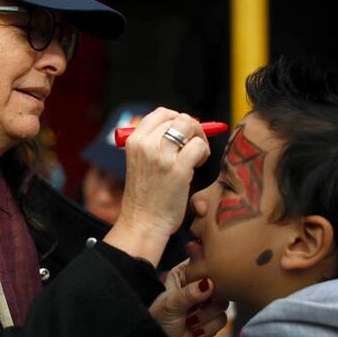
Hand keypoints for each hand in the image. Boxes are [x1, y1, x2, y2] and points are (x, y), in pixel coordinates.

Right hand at [105, 108, 209, 265]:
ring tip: (194, 158)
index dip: (177, 119)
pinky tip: (196, 167)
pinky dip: (203, 154)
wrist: (142, 223)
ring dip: (199, 140)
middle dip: (192, 130)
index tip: (184, 134)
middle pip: (179, 118)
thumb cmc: (145, 197)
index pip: (161, 113)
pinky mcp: (178, 169)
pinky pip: (199, 146)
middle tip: (192, 148)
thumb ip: (155, 144)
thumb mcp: (140, 163)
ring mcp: (162, 156)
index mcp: (134, 141)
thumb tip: (184, 126)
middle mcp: (146, 144)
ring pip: (190, 128)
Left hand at [146, 264, 228, 336]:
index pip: (201, 262)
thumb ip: (189, 293)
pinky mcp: (214, 320)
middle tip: (196, 306)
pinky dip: (206, 327)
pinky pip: (222, 319)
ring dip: (204, 316)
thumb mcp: (171, 304)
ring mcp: (207, 304)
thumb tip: (209, 283)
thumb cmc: (160, 322)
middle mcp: (198, 287)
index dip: (205, 271)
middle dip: (207, 298)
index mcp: (183, 275)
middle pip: (218, 283)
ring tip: (189, 321)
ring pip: (222, 303)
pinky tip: (194, 331)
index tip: (203, 283)